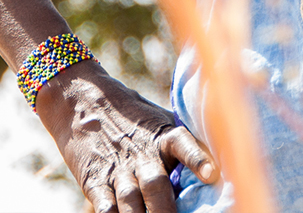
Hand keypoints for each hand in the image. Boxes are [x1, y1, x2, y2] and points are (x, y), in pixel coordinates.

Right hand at [35, 59, 218, 211]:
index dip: (197, 159)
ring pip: (131, 202)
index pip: (183, 145)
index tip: (212, 174)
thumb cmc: (133, 119)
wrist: (80, 101)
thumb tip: (222, 167)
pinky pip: (105, 207)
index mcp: (163, 137)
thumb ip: (185, 145)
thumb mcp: (161, 122)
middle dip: (167, 211)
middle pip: (156, 186)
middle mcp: (142, 155)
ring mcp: (117, 170)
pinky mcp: (94, 182)